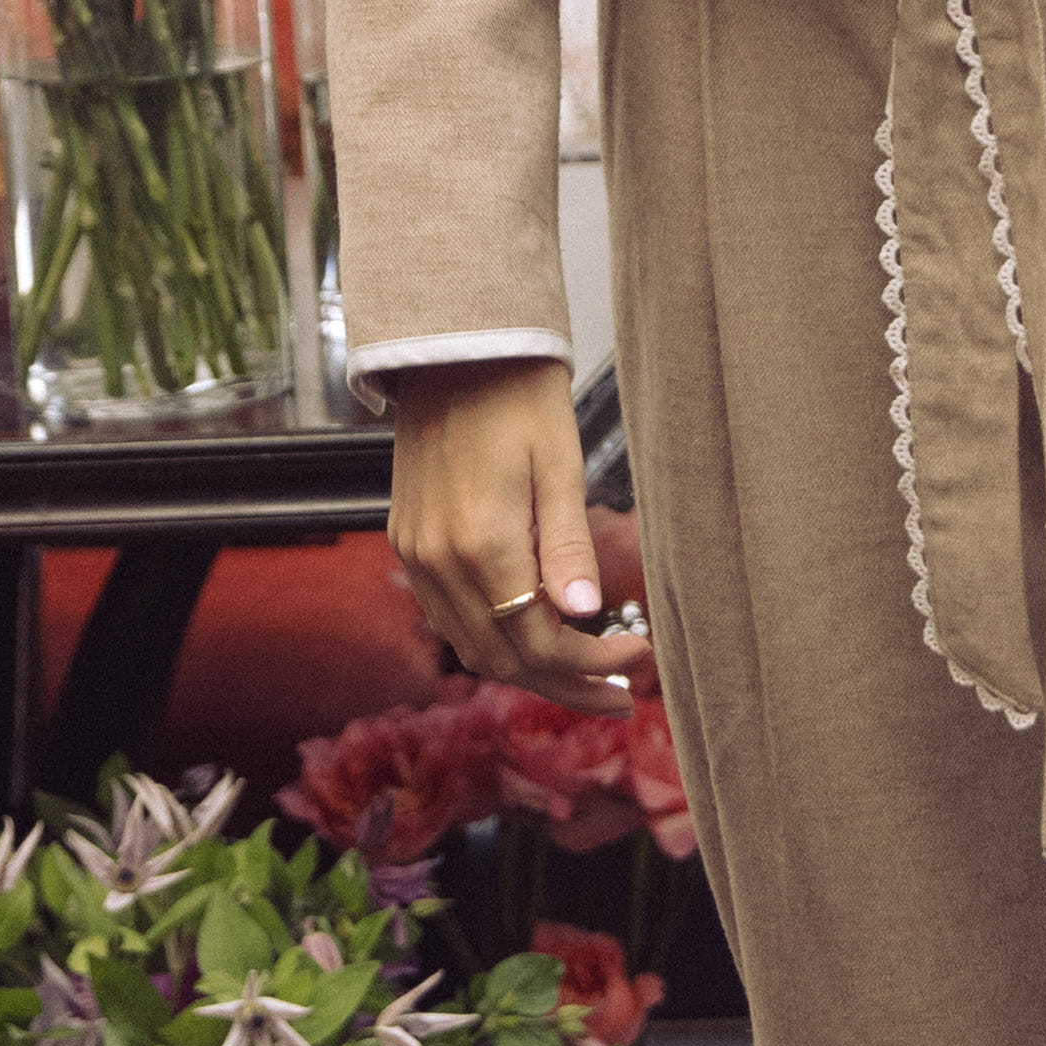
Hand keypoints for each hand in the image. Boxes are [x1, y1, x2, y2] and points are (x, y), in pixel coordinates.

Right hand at [388, 357, 649, 691]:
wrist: (453, 350)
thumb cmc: (518, 397)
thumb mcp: (560, 465)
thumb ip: (568, 545)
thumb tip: (584, 613)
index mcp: (483, 543)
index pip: (540, 640)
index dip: (592, 662)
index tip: (637, 656)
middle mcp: (438, 560)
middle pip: (503, 660)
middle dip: (564, 683)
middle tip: (618, 694)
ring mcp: (417, 554)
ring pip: (471, 647)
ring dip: (527, 669)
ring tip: (583, 674)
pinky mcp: (408, 542)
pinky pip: (448, 616)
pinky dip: (491, 638)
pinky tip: (532, 634)